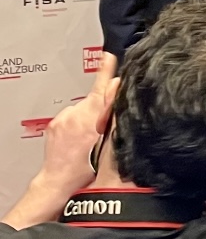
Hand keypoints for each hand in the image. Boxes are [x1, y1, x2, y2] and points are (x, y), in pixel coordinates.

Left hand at [41, 52, 117, 191]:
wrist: (58, 182)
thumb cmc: (86, 169)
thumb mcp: (107, 142)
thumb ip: (112, 113)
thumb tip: (117, 88)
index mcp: (91, 118)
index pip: (102, 88)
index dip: (107, 71)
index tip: (109, 56)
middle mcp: (74, 115)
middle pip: (94, 101)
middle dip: (101, 108)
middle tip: (103, 128)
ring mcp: (62, 119)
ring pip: (83, 110)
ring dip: (88, 118)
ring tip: (89, 139)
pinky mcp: (55, 124)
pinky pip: (71, 117)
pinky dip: (77, 124)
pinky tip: (78, 139)